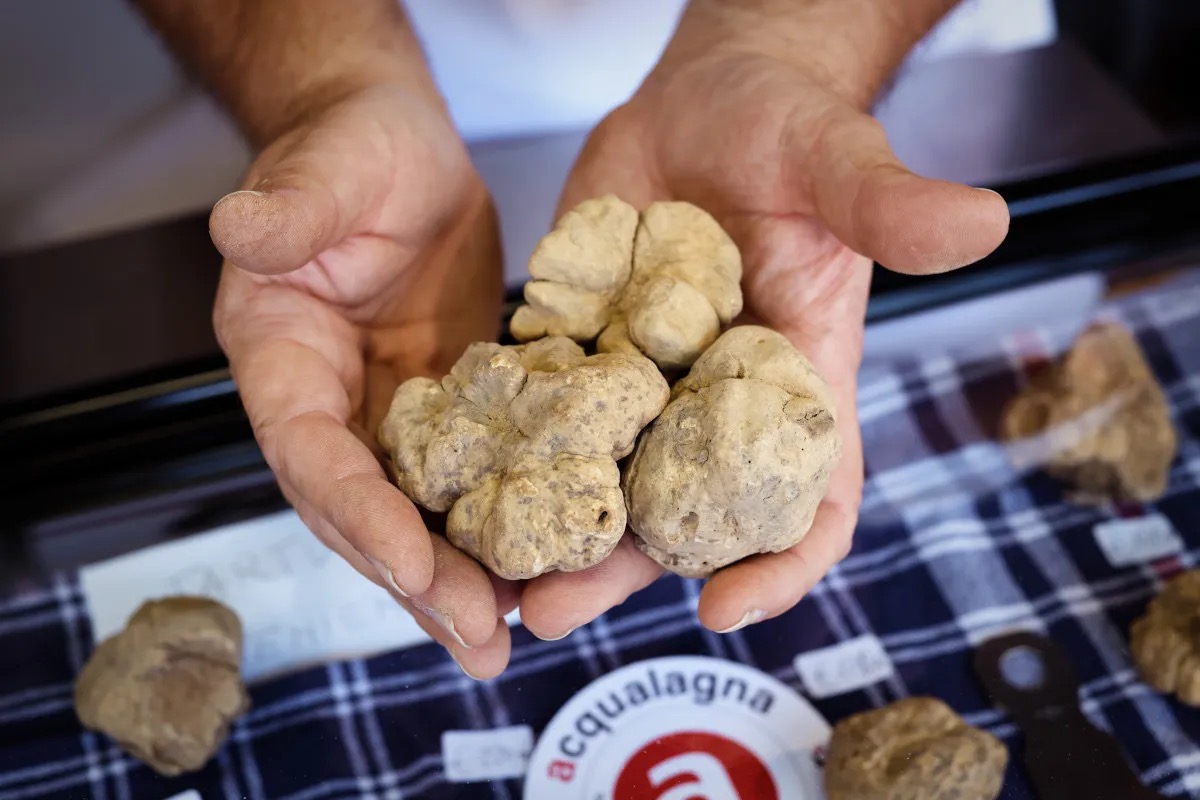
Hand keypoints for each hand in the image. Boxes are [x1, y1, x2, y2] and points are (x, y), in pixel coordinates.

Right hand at [211, 85, 515, 676]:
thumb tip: (240, 225)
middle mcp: (331, 407)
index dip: (358, 512)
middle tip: (480, 641)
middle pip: (365, 512)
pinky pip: (471, 480)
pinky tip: (546, 568)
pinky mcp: (451, 411)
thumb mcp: (320, 171)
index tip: (415, 563)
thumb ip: (286, 210)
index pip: (310, 454)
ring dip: (461, 579)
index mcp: (281, 360)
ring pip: (420, 514)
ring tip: (511, 638)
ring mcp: (391, 417)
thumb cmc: (347, 152)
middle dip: (420, 579)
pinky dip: (501, 526)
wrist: (399, 158)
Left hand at [518, 29, 1008, 637]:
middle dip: (620, 570)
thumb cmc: (791, 131)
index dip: (779, 565)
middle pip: (677, 517)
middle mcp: (716, 406)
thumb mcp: (839, 163)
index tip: (725, 609)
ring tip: (484, 570)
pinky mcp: (582, 349)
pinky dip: (504, 450)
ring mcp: (643, 384)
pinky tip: (449, 478)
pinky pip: (542, 412)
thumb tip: (985, 219)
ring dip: (546, 528)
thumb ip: (892, 206)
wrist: (706, 104)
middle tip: (550, 611)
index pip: (809, 502)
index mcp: (794, 388)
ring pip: (597, 480)